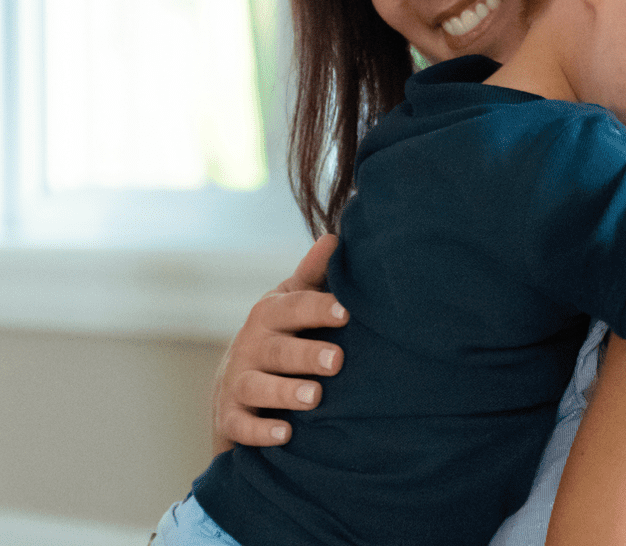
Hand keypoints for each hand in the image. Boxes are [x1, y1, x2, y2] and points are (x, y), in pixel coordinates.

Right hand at [212, 234, 348, 452]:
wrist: (235, 381)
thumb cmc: (282, 333)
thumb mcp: (294, 301)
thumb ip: (315, 274)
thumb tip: (336, 237)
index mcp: (271, 314)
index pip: (294, 307)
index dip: (320, 308)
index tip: (347, 312)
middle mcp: (251, 345)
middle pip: (278, 350)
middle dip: (306, 355)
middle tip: (337, 361)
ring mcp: (238, 382)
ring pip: (258, 387)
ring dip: (285, 393)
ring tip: (314, 397)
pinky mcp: (231, 417)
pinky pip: (241, 426)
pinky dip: (261, 432)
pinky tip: (285, 435)